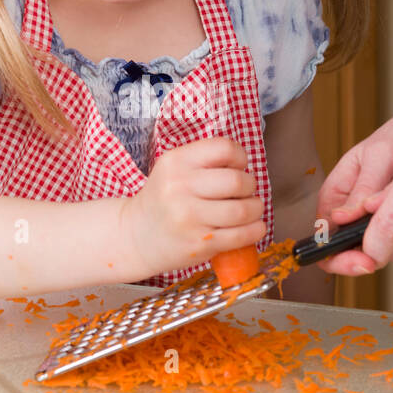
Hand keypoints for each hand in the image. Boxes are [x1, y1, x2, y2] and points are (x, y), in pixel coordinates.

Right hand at [120, 137, 264, 278]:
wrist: (136, 235)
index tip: (239, 166)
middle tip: (246, 191)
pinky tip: (254, 227)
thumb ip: (204, 162)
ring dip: (256, 208)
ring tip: (251, 209)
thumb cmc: (163, 200)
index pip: (223, 148)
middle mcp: (180, 188)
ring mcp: (189, 218)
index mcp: (176, 162)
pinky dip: (255, 230)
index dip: (240, 157)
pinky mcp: (199, 243)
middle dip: (250, 185)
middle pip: (237, 180)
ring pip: (242, 210)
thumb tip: (245, 168)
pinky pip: (241, 236)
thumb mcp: (173, 170)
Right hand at [316, 80, 392, 274]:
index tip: (365, 260)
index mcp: (336, 196)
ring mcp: (378, 223)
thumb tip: (341, 217)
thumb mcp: (381, 154)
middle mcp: (353, 215)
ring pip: (384, 254)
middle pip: (353, 253)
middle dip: (381, 252)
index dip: (339, 256)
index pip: (324, 238)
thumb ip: (365, 186)